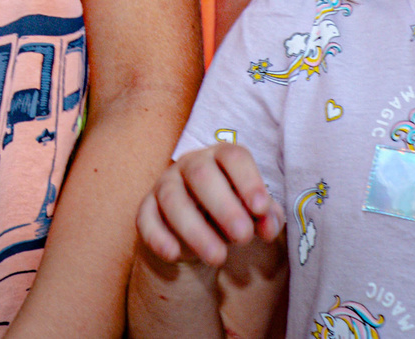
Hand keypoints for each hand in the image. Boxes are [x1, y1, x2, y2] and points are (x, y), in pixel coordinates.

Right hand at [135, 142, 280, 266]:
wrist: (197, 232)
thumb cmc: (231, 214)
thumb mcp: (254, 215)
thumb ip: (266, 218)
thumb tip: (268, 225)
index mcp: (221, 158)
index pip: (233, 157)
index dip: (248, 180)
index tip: (261, 209)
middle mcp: (190, 164)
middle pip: (201, 174)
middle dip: (223, 206)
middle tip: (243, 237)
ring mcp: (165, 184)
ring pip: (172, 198)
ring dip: (195, 229)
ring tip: (218, 257)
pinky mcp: (147, 208)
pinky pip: (146, 219)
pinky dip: (157, 236)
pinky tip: (173, 254)